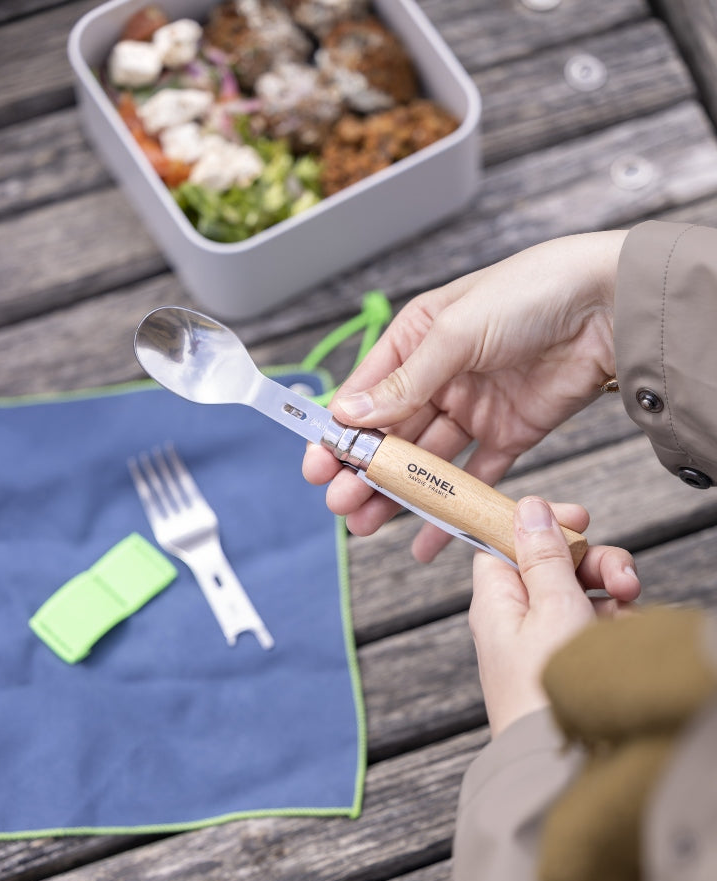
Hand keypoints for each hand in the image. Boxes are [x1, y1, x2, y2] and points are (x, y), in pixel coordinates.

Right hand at [303, 231, 626, 560]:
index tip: (319, 465)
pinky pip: (475, 477)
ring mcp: (476, 407)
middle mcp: (443, 374)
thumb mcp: (456, 331)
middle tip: (341, 504)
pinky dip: (453, 508)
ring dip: (399, 493)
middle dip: (365, 471)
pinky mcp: (511, 433)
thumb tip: (353, 414)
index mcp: (420, 337)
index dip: (341, 431)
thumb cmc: (532, 293)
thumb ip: (407, 380)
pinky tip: (426, 537)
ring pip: (427, 460)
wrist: (611, 306)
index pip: (369, 391)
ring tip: (368, 524)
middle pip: (394, 432)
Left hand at [470, 497, 639, 737]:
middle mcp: (516, 619)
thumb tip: (528, 508)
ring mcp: (544, 642)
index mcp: (496, 600)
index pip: (506, 541)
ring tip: (629, 612)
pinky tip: (627, 637)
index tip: (580, 518)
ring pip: (582, 595)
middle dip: (595, 564)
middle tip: (623, 578)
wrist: (560, 764)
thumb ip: (545, 555)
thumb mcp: (552, 607)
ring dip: (612, 596)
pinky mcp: (569, 663)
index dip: (542, 524)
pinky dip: (615, 626)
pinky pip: (596, 628)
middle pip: (554, 565)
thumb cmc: (547, 690)